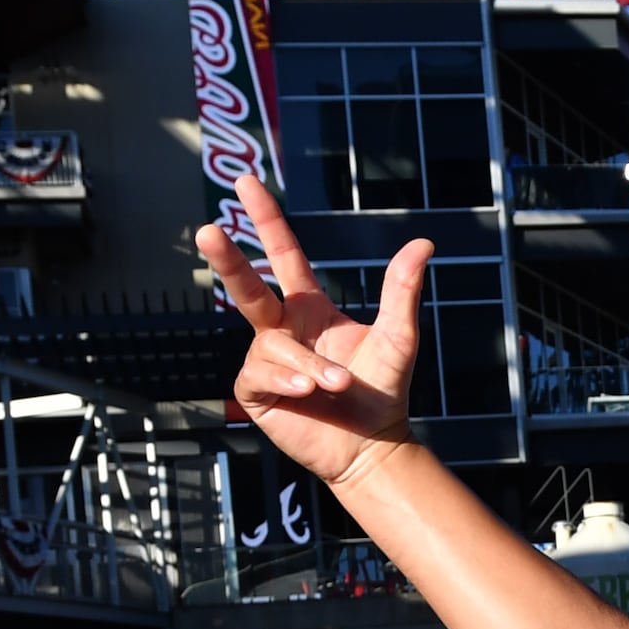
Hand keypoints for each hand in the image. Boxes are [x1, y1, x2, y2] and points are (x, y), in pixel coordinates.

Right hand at [200, 169, 432, 491]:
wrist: (372, 446)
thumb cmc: (384, 391)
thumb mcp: (398, 336)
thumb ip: (401, 289)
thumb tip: (423, 243)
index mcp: (309, 308)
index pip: (282, 254)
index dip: (266, 220)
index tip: (247, 182)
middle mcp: (282, 328)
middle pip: (246, 286)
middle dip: (227, 259)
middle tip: (206, 230)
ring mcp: (266, 358)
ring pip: (269, 343)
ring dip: (305, 364)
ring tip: (337, 384)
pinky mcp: (256, 391)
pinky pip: (260, 373)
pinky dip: (288, 379)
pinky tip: (309, 393)